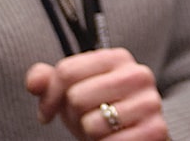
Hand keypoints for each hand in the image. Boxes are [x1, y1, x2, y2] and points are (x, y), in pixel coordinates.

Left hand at [26, 47, 169, 139]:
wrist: (134, 136)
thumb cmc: (100, 111)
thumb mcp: (74, 93)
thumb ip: (52, 81)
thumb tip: (34, 81)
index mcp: (119, 58)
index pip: (67, 71)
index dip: (49, 97)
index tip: (49, 111)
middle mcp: (138, 74)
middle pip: (77, 96)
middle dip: (73, 116)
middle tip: (84, 119)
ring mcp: (149, 102)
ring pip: (91, 123)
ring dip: (90, 134)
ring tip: (101, 130)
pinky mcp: (155, 130)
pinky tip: (114, 140)